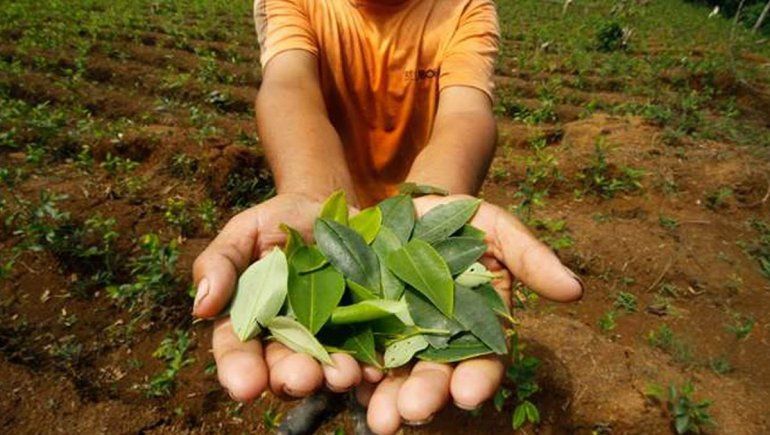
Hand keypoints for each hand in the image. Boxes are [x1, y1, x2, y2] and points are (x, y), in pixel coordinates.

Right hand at [192, 193, 380, 400]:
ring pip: (325, 367)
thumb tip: (201, 305)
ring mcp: (327, 336)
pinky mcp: (364, 328)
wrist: (331, 209)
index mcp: (250, 320)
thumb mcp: (244, 231)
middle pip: (283, 368)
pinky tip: (374, 367)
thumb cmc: (278, 222)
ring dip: (332, 376)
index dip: (239, 370)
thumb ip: (220, 263)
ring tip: (342, 374)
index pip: (238, 350)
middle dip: (292, 377)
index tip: (246, 385)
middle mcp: (287, 337)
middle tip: (302, 378)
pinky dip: (370, 363)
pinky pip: (367, 351)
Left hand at [361, 195, 582, 433]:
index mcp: (474, 328)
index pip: (482, 361)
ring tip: (378, 418)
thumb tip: (575, 290)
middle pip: (432, 377)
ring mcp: (392, 339)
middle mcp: (433, 344)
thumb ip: (530, 257)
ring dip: (384, 399)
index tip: (468, 394)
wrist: (400, 206)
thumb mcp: (495, 227)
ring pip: (390, 377)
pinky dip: (347, 371)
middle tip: (411, 412)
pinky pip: (350, 355)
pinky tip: (342, 382)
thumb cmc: (456, 219)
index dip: (478, 378)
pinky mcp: (355, 329)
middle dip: (424, 396)